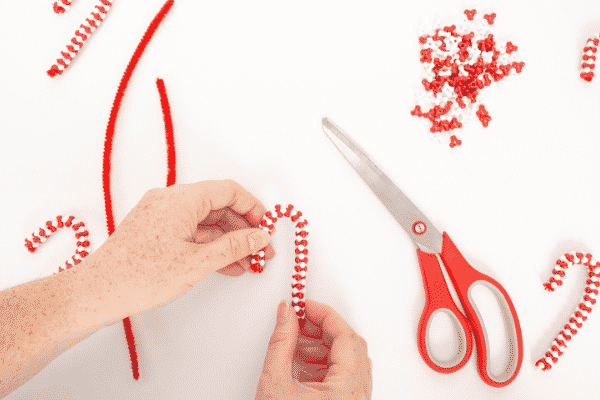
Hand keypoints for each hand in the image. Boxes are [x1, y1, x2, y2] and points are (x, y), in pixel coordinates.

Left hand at [91, 180, 274, 317]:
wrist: (97, 293)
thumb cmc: (140, 275)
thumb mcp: (197, 262)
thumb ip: (234, 246)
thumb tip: (259, 237)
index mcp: (181, 198)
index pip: (228, 191)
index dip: (253, 208)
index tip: (266, 228)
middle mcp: (170, 200)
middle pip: (218, 206)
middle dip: (243, 229)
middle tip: (260, 250)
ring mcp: (161, 216)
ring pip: (204, 221)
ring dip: (227, 240)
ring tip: (247, 262)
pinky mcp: (154, 231)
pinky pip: (190, 232)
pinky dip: (208, 246)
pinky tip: (224, 264)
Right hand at [256, 299, 372, 399]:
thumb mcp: (276, 382)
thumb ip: (281, 341)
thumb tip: (286, 314)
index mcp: (347, 390)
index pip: (345, 336)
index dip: (324, 314)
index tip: (305, 304)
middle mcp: (357, 395)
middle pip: (348, 345)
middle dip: (321, 328)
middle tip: (298, 317)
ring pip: (345, 359)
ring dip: (320, 344)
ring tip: (294, 338)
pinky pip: (340, 374)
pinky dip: (321, 361)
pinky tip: (300, 358)